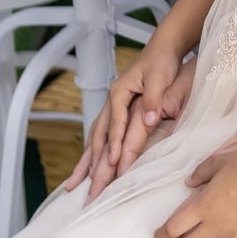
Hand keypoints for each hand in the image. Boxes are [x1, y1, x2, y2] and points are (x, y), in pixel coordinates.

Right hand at [65, 40, 191, 200]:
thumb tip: (149, 118)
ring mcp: (112, 107)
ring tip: (74, 185)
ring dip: (86, 163)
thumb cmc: (161, 62)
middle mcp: (112, 102)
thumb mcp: (160, 76)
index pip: (115, 124)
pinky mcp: (117, 112)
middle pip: (99, 136)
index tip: (113, 163)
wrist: (162, 50)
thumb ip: (153, 97)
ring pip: (95, 139)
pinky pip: (101, 136)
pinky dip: (93, 153)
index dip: (114, 144)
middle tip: (90, 187)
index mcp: (119, 92)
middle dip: (93, 164)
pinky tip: (87, 168)